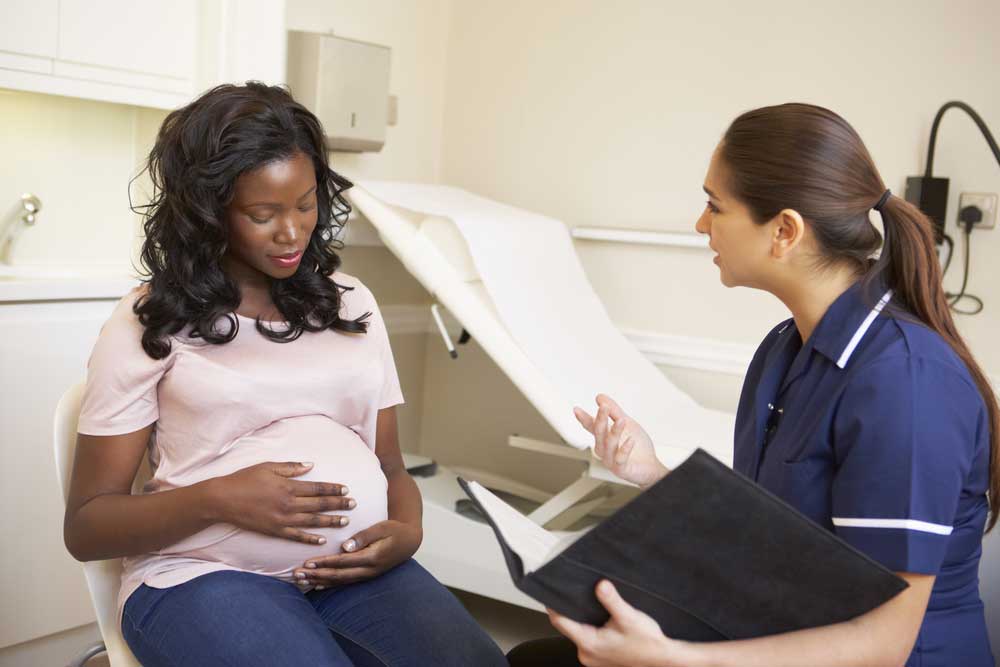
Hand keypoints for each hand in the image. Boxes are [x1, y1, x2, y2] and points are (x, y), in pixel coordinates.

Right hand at [206, 461, 354, 544]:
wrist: (223, 499)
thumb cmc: (244, 479)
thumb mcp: (268, 466)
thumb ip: (291, 467)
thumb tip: (311, 465)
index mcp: (288, 486)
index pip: (317, 488)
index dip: (333, 489)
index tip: (346, 490)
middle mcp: (288, 504)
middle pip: (319, 505)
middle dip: (339, 504)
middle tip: (354, 504)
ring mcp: (282, 519)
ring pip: (312, 522)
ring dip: (330, 521)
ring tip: (345, 521)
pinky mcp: (274, 531)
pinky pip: (296, 536)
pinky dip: (310, 538)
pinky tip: (322, 540)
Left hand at [293, 519, 421, 587]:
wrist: (409, 542)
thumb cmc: (394, 531)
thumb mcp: (382, 528)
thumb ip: (363, 536)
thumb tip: (345, 546)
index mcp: (371, 558)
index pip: (343, 562)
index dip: (324, 563)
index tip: (307, 562)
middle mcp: (368, 570)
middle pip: (338, 576)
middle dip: (316, 575)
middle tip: (297, 574)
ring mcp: (367, 575)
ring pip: (339, 581)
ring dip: (319, 581)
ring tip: (301, 580)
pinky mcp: (365, 575)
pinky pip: (345, 582)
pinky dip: (330, 584)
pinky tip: (317, 585)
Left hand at [547, 580, 691, 666]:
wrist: (662, 659)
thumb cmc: (647, 643)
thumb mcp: (629, 617)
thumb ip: (612, 600)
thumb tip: (600, 585)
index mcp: (590, 644)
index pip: (560, 622)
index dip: (554, 606)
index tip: (550, 592)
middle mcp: (587, 654)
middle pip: (567, 627)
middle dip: (569, 611)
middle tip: (572, 593)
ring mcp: (593, 658)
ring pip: (578, 633)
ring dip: (581, 620)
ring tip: (588, 605)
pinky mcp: (600, 658)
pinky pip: (587, 640)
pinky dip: (589, 628)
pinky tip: (599, 620)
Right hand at [574, 394, 668, 487]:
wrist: (651, 467)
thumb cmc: (639, 447)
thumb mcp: (628, 424)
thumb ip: (614, 411)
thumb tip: (600, 397)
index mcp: (604, 438)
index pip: (592, 427)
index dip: (584, 418)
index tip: (576, 409)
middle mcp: (604, 449)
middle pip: (599, 433)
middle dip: (600, 420)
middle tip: (604, 407)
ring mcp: (611, 460)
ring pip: (609, 445)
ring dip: (615, 432)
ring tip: (621, 420)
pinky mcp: (621, 469)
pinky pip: (620, 459)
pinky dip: (625, 450)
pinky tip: (630, 441)